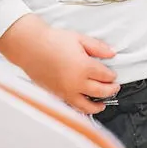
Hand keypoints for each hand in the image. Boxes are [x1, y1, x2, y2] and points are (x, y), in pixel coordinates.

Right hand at [0, 15, 119, 114]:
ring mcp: (67, 91)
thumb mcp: (79, 39)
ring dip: (99, 106)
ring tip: (104, 104)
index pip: (105, 76)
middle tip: (115, 87)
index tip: (114, 75)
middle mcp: (77, 82)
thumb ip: (97, 47)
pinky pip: (74, 106)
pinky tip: (85, 105)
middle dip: (111, 90)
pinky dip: (83, 108)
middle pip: (101, 91)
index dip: (112, 76)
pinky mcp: (58, 95)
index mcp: (85, 67)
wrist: (31, 48)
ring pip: (88, 105)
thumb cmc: (53, 41)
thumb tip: (112, 53)